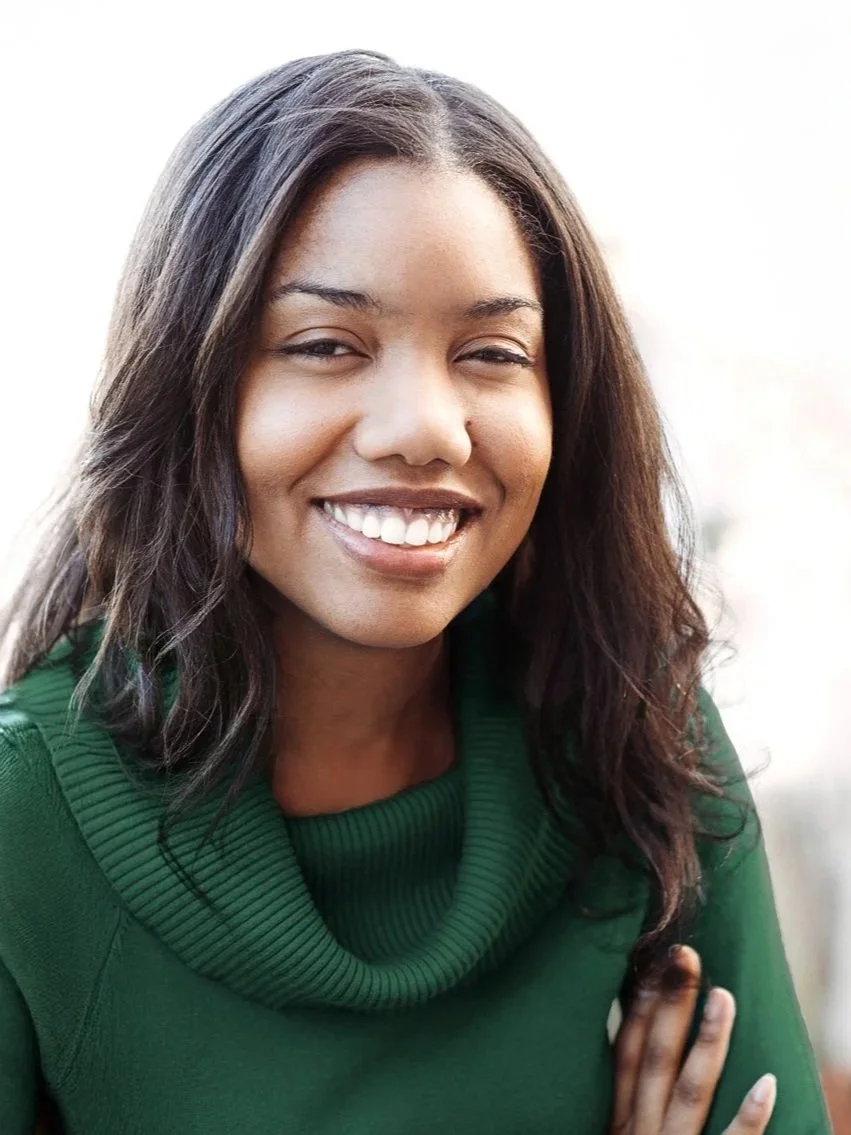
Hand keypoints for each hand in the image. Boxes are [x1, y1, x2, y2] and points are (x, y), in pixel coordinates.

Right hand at [610, 945, 776, 1133]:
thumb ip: (627, 1104)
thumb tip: (636, 1046)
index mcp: (619, 1120)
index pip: (627, 1054)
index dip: (638, 1006)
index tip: (651, 960)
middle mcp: (642, 1131)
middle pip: (657, 1059)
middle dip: (670, 1004)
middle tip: (684, 953)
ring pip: (691, 1092)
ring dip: (708, 1041)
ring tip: (723, 995)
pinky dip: (748, 1117)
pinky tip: (767, 1083)